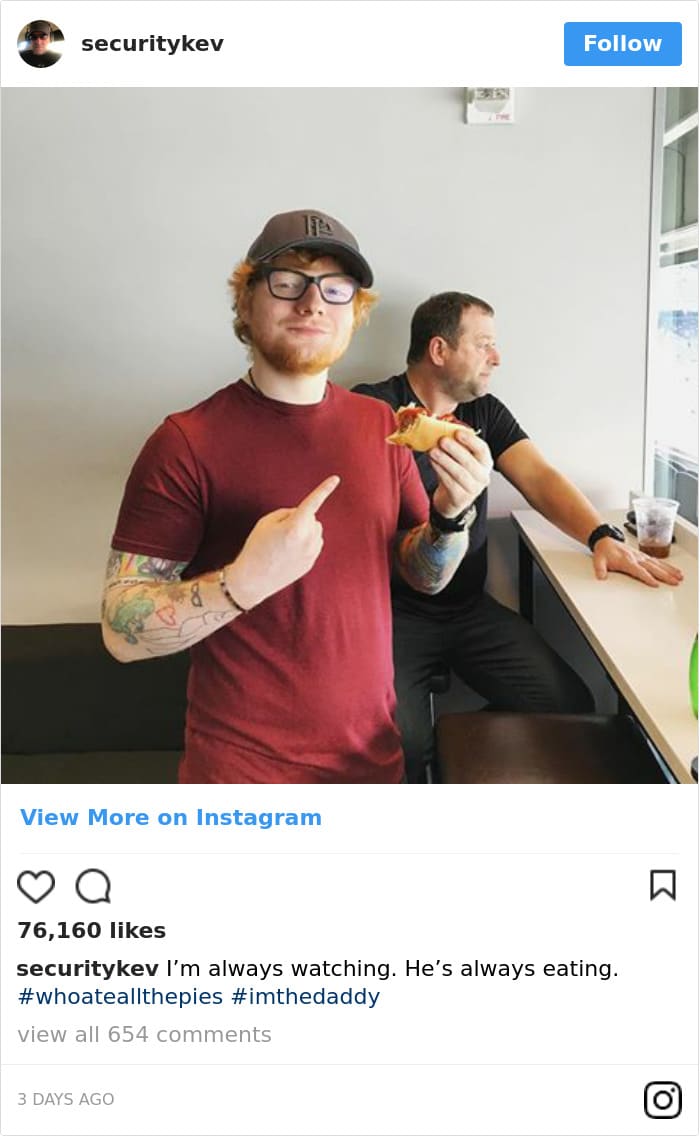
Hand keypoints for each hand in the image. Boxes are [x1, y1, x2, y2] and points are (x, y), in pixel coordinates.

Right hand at [224, 476, 339, 607]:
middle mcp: (307, 540)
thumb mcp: (266, 523)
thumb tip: (302, 515)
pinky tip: (290, 552)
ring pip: (315, 530)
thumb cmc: (256, 547)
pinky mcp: (311, 562)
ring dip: (305, 530)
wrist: (253, 579)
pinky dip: (306, 542)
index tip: (336, 478)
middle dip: (301, 518)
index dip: (324, 489)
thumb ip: (287, 513)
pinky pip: (315, 543)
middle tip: (280, 531)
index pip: (312, 503)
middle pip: (312, 517)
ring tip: (284, 543)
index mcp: (295, 527)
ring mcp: (311, 553)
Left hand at [430, 430, 492, 517]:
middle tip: (442, 440)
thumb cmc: (456, 473)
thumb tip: (443, 427)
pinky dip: (440, 471)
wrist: (452, 499)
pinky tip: (432, 462)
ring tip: (433, 451)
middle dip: (455, 450)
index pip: (482, 450)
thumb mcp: (460, 458)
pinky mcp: (460, 498)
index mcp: (485, 463)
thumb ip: (456, 445)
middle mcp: (483, 476)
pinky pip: (449, 483)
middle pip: (470, 462)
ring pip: (459, 473)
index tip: (457, 432)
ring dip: (445, 460)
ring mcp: (473, 489)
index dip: (470, 440)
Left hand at [592, 536, 683, 587]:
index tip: (656, 584)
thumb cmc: (604, 551)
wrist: (605, 540)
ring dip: (669, 570)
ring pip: (658, 564)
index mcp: (626, 560)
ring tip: (678, 577)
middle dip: (664, 575)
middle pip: (653, 568)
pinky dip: (666, 566)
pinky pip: (657, 561)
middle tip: (674, 582)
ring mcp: (641, 556)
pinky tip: (673, 570)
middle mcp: (636, 558)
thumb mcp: (598, 561)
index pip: (639, 571)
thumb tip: (601, 577)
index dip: (647, 577)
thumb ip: (600, 569)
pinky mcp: (643, 556)